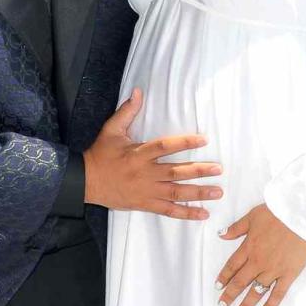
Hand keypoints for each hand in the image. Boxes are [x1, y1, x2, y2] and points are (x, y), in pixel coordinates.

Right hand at [83, 87, 223, 218]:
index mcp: (139, 154)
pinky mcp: (145, 204)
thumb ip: (127, 112)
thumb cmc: (100, 154)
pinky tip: (202, 214)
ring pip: (176, 193)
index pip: (165, 147)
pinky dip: (186, 213)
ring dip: (198, 193)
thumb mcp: (111, 130)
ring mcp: (146, 191)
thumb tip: (138, 92)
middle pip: (176, 172)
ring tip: (217, 192)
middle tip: (218, 169)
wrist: (86, 181)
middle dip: (199, 171)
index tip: (204, 139)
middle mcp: (145, 173)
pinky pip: (168, 210)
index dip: (185, 143)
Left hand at [215, 204, 305, 305]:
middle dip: (230, 295)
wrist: (302, 216)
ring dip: (246, 304)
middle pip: (240, 282)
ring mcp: (273, 270)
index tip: (218, 287)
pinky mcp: (289, 274)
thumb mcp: (252, 216)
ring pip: (256, 291)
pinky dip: (270, 305)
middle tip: (222, 305)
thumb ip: (236, 228)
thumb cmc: (278, 213)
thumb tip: (221, 234)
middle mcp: (258, 262)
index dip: (223, 277)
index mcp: (248, 247)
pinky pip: (278, 293)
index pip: (231, 266)